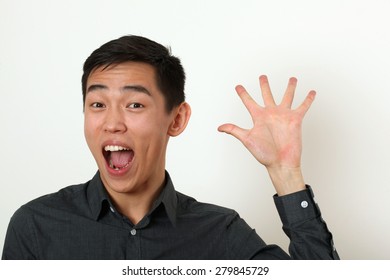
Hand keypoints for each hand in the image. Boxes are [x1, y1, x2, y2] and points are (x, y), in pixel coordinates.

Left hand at [218, 75, 315, 194]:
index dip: (243, 93)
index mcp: (258, 117)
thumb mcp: (247, 139)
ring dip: (290, 88)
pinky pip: (303, 106)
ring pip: (287, 97)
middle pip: (267, 95)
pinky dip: (308, 99)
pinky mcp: (295, 120)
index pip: (248, 101)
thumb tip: (219, 127)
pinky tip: (312, 92)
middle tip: (262, 76)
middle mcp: (270, 114)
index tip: (238, 86)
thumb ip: (234, 130)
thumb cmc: (264, 153)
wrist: (280, 162)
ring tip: (292, 78)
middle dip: (264, 85)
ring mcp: (283, 116)